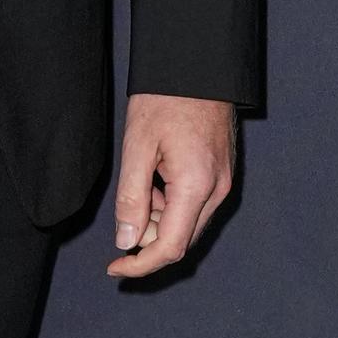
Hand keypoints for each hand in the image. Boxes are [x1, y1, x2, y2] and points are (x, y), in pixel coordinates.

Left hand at [107, 93, 236, 278]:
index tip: (115, 269)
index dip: (141, 265)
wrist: (196, 68)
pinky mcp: (221, 174)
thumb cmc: (164, 100)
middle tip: (122, 221)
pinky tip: (155, 179)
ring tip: (140, 184)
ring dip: (159, 221)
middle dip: (148, 242)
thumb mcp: (137, 146)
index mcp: (196, 185)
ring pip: (188, 223)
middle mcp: (217, 190)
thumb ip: (132, 197)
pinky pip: (195, 205)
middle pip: (181, 239)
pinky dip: (171, 205)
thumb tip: (127, 240)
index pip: (171, 247)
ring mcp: (223, 183)